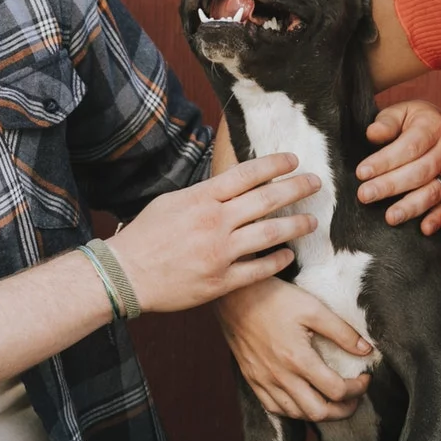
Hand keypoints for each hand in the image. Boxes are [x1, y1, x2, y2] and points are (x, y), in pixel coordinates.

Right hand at [110, 154, 318, 313]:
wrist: (125, 274)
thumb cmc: (145, 236)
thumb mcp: (171, 202)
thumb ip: (204, 194)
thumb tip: (231, 184)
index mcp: (201, 198)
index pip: (247, 174)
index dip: (275, 164)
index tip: (294, 160)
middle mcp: (214, 222)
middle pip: (266, 199)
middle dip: (296, 188)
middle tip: (316, 183)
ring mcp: (219, 252)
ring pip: (270, 233)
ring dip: (296, 225)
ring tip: (312, 221)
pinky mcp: (220, 281)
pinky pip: (258, 269)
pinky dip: (277, 261)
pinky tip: (289, 255)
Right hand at [215, 276, 372, 420]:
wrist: (236, 297)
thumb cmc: (275, 298)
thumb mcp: (313, 308)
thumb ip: (342, 331)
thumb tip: (366, 350)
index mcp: (298, 358)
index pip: (336, 390)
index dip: (357, 389)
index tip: (365, 379)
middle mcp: (280, 376)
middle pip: (318, 412)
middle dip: (342, 410)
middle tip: (354, 398)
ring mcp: (264, 381)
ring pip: (296, 414)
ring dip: (320, 413)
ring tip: (333, 401)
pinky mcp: (253, 379)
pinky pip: (274, 408)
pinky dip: (294, 411)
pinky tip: (303, 401)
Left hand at [356, 99, 440, 234]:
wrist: (439, 126)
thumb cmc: (413, 121)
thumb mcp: (400, 112)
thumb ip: (386, 122)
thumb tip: (372, 134)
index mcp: (433, 127)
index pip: (409, 147)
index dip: (385, 161)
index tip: (362, 172)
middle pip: (420, 171)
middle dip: (390, 185)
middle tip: (365, 195)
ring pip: (434, 191)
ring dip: (411, 206)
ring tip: (390, 217)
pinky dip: (438, 218)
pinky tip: (423, 229)